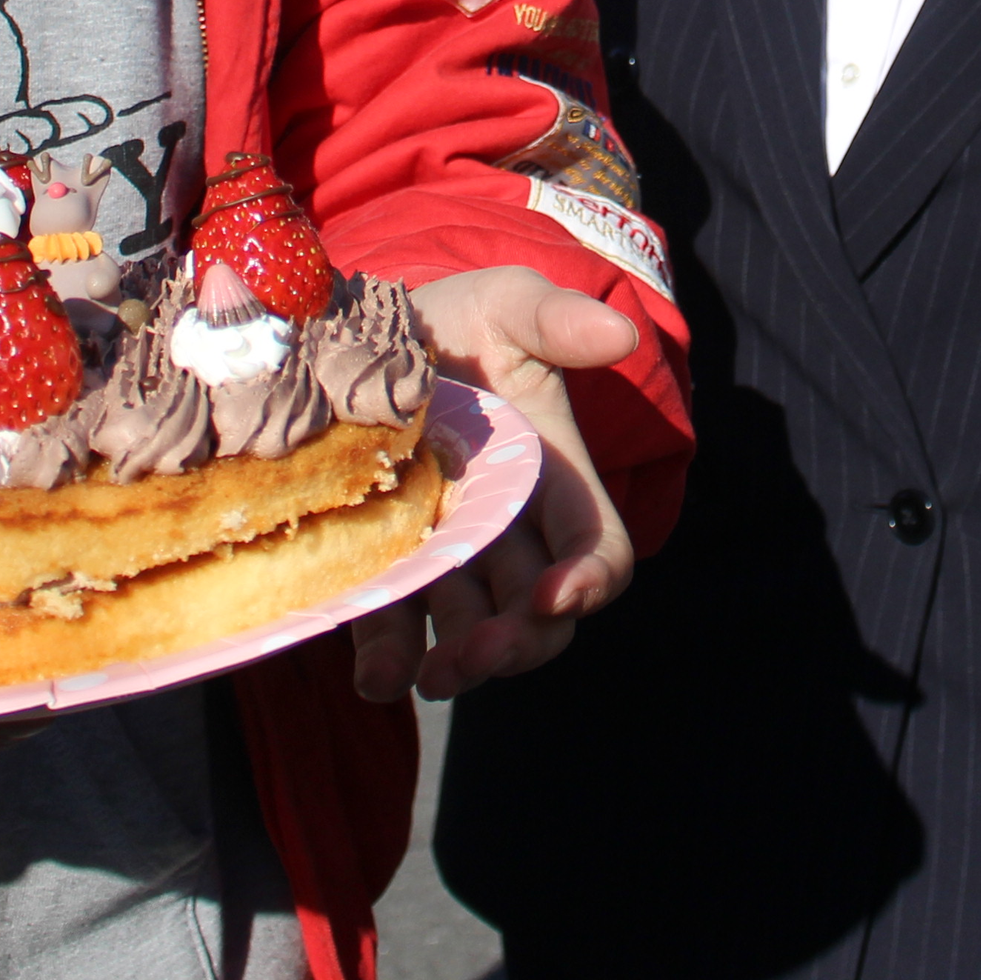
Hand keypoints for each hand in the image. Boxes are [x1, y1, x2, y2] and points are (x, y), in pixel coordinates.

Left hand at [350, 267, 644, 702]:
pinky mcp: (379, 567)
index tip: (560, 594)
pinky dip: (388, 659)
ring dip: (458, 665)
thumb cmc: (454, 318)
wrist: (360, 325)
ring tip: (430, 676)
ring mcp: (442, 556)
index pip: (595, 551)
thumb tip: (620, 333)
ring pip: (467, 632)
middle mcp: (503, 531)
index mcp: (552, 480)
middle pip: (535, 615)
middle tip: (482, 652)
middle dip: (519, 641)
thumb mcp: (506, 304)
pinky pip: (391, 628)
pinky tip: (377, 675)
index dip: (589, 580)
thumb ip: (558, 319)